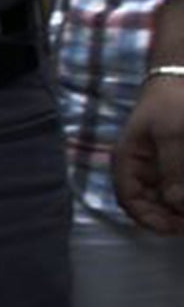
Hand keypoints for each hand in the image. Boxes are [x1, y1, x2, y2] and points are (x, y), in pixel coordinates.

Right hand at [114, 76, 183, 233]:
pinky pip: (176, 185)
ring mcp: (159, 166)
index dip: (148, 219)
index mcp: (128, 162)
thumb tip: (176, 203)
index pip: (129, 200)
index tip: (174, 228)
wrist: (183, 77)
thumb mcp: (172, 134)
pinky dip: (181, 194)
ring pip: (166, 197)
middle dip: (169, 216)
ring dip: (178, 206)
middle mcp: (140, 169)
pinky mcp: (176, 163)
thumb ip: (174, 170)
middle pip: (150, 203)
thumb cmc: (172, 102)